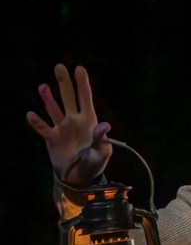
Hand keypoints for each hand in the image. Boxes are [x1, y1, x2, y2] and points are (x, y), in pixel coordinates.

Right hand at [26, 63, 112, 184]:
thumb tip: (105, 124)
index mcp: (89, 122)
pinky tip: (31, 114)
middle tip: (59, 66)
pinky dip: (37, 122)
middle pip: (68, 98)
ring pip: (53, 109)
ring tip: (43, 86)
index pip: (85, 99)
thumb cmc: (94, 164)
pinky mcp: (52, 139)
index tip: (79, 69)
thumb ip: (101, 138)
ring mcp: (62, 128)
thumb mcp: (102, 152)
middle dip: (64, 82)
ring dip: (48, 98)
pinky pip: (43, 128)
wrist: (79, 178)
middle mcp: (74, 121)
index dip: (83, 84)